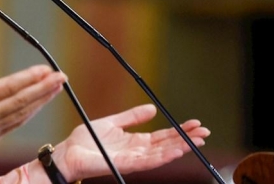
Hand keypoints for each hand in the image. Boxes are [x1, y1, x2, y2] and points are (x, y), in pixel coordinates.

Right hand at [0, 42, 65, 159]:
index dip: (30, 78)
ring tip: (57, 88)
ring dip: (42, 101)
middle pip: (22, 101)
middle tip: (62, 77)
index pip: (10, 87)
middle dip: (44, 89)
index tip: (45, 69)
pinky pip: (16, 124)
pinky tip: (40, 104)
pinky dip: (30, 113)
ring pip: (23, 114)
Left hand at [53, 104, 210, 180]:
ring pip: (162, 154)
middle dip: (186, 138)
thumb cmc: (86, 141)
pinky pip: (147, 161)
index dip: (179, 130)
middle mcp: (137, 151)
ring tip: (196, 141)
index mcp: (135, 141)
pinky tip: (175, 151)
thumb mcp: (113, 123)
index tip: (195, 123)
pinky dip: (163, 157)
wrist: (69, 152)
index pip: (163, 136)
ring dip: (180, 148)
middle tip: (204, 131)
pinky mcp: (125, 164)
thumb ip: (132, 117)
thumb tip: (152, 109)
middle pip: (167, 145)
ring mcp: (133, 159)